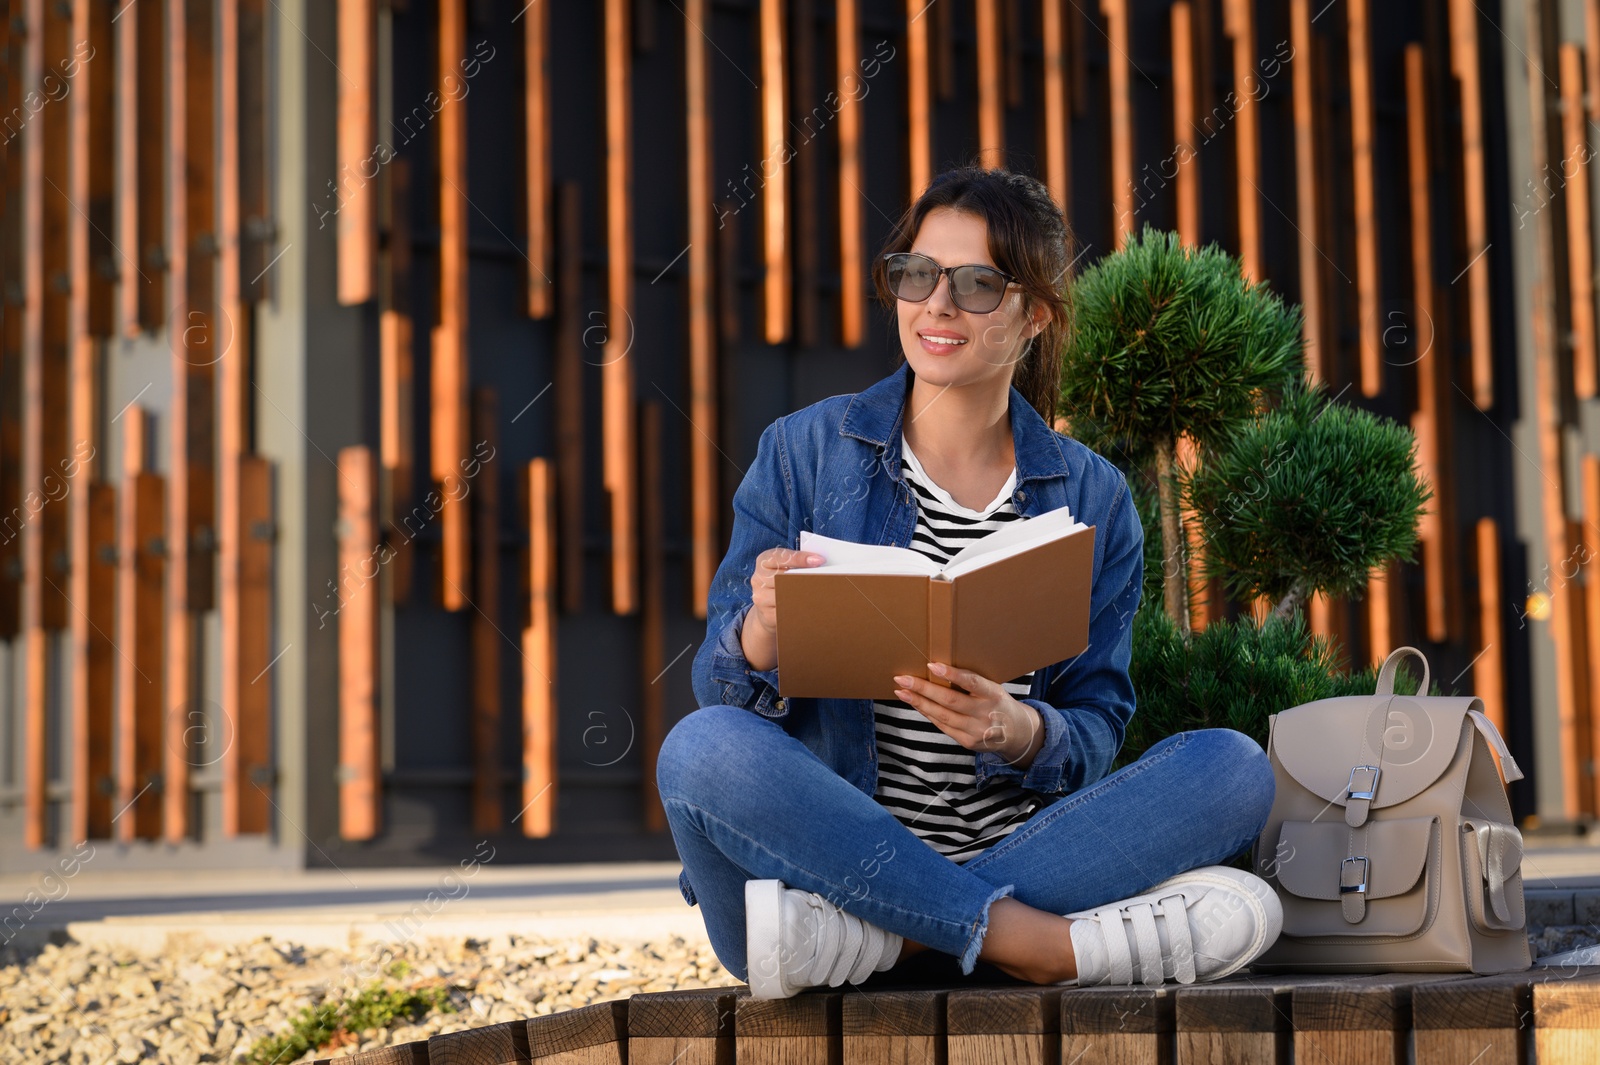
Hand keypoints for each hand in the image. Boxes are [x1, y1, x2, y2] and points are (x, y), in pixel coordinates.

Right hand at [747, 546, 825, 637]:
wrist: (767, 608)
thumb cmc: (782, 582)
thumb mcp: (785, 567)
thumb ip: (798, 563)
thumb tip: (820, 564)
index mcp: (764, 561)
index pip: (782, 556)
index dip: (801, 558)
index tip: (819, 560)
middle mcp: (758, 578)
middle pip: (785, 577)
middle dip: (807, 577)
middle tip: (827, 578)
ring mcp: (760, 597)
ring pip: (787, 595)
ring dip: (807, 595)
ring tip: (823, 593)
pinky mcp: (766, 614)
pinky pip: (787, 611)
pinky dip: (802, 609)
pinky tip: (813, 607)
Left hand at [892, 662, 1043, 767]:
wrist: (1017, 734)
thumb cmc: (998, 702)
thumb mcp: (993, 688)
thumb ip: (971, 682)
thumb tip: (937, 669)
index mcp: (994, 694)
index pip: (972, 682)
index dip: (952, 674)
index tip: (932, 665)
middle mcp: (985, 713)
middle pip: (950, 701)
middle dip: (923, 688)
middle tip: (903, 678)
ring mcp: (976, 730)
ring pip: (942, 715)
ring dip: (919, 702)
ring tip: (902, 691)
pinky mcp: (967, 742)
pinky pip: (942, 725)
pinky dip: (927, 713)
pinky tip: (916, 703)